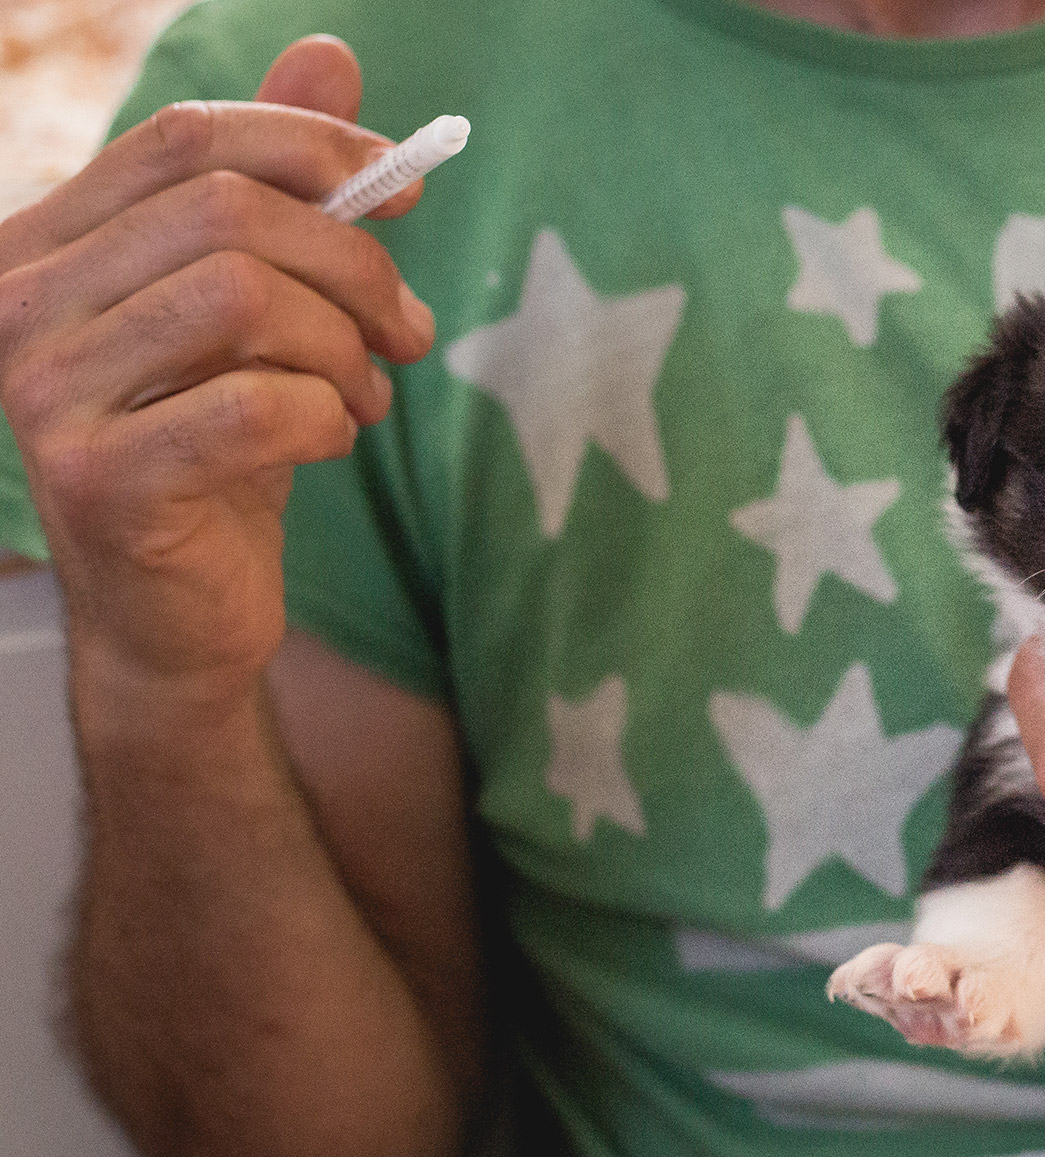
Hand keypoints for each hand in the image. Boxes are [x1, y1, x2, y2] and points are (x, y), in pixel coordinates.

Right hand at [0, 36, 433, 716]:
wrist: (180, 613)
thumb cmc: (217, 449)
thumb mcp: (255, 310)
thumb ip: (281, 185)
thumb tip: (333, 55)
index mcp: (48, 244)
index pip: (184, 138)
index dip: (311, 147)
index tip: (399, 193)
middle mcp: (18, 303)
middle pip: (228, 213)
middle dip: (353, 263)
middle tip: (407, 331)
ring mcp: (45, 392)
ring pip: (244, 297)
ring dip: (344, 347)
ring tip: (366, 394)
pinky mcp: (99, 480)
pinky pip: (257, 405)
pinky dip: (326, 417)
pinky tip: (329, 442)